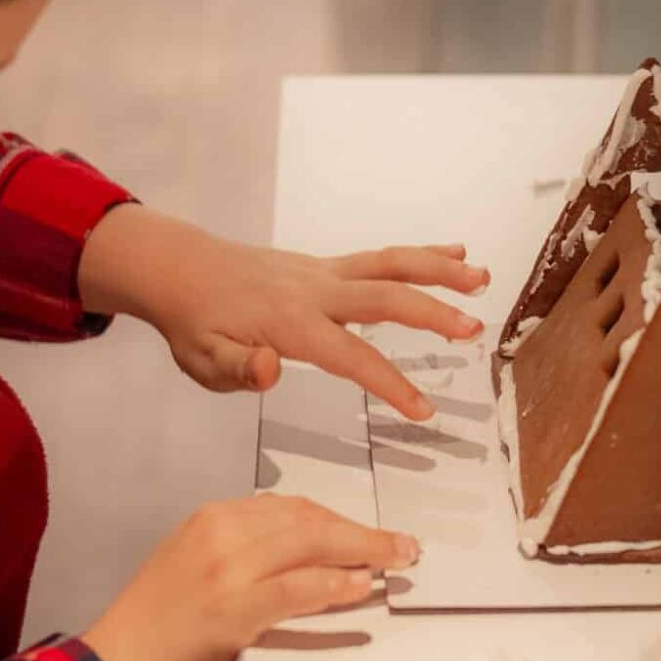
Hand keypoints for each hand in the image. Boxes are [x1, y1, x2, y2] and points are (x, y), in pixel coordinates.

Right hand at [82, 495, 419, 660]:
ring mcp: (225, 569)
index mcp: (212, 519)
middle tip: (401, 545)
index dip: (339, 520)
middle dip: (361, 533)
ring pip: (308, 544)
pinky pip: (295, 588)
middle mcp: (219, 534)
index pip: (291, 508)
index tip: (369, 533)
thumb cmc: (157, 624)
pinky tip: (359, 587)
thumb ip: (244, 549)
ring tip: (395, 561)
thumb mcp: (196, 564)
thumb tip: (307, 550)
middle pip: (307, 520)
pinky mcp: (231, 608)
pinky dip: (333, 584)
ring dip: (362, 552)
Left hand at [86, 203, 488, 418]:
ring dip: (439, 269)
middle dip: (433, 313)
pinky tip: (455, 251)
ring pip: (391, 266)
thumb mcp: (203, 360)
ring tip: (482, 278)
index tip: (424, 409)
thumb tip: (270, 369)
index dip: (391, 383)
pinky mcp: (326, 266)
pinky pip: (381, 258)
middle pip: (386, 297)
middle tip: (475, 330)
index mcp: (291, 324)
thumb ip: (240, 369)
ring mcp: (324, 273)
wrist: (179, 270)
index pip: (352, 356)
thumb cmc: (193, 323)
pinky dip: (420, 253)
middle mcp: (316, 292)